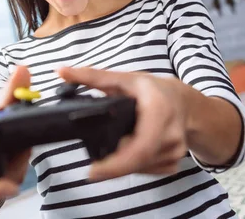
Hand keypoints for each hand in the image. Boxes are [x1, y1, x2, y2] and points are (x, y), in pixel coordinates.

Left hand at [58, 67, 189, 180]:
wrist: (184, 102)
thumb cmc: (152, 89)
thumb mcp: (124, 78)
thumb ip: (91, 77)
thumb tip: (60, 71)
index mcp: (159, 111)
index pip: (139, 147)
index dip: (116, 164)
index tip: (92, 172)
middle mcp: (171, 134)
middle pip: (136, 161)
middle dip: (113, 164)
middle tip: (96, 162)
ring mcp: (175, 151)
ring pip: (140, 168)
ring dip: (122, 163)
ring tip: (117, 145)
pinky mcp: (174, 163)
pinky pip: (147, 170)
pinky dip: (134, 165)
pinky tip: (131, 150)